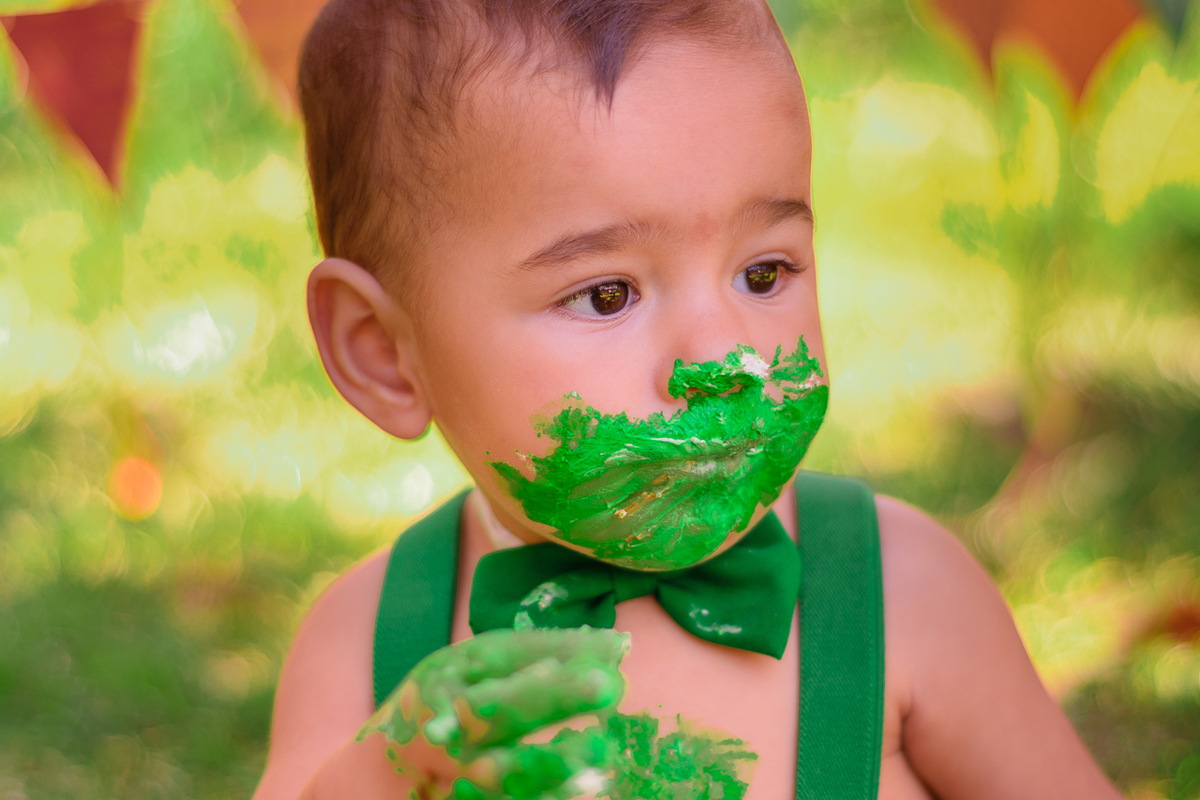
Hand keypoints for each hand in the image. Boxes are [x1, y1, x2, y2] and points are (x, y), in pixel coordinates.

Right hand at [359, 627, 627, 799]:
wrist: (367, 784)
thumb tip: (616, 648)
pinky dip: (542, 799)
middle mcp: (439, 724)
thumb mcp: (470, 676)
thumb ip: (533, 662)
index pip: (503, 655)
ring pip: (495, 772)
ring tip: (601, 753)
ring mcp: (441, 777)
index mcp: (446, 676)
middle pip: (494, 708)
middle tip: (607, 686)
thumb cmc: (437, 716)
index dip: (559, 651)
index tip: (616, 649)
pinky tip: (585, 790)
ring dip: (550, 763)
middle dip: (550, 695)